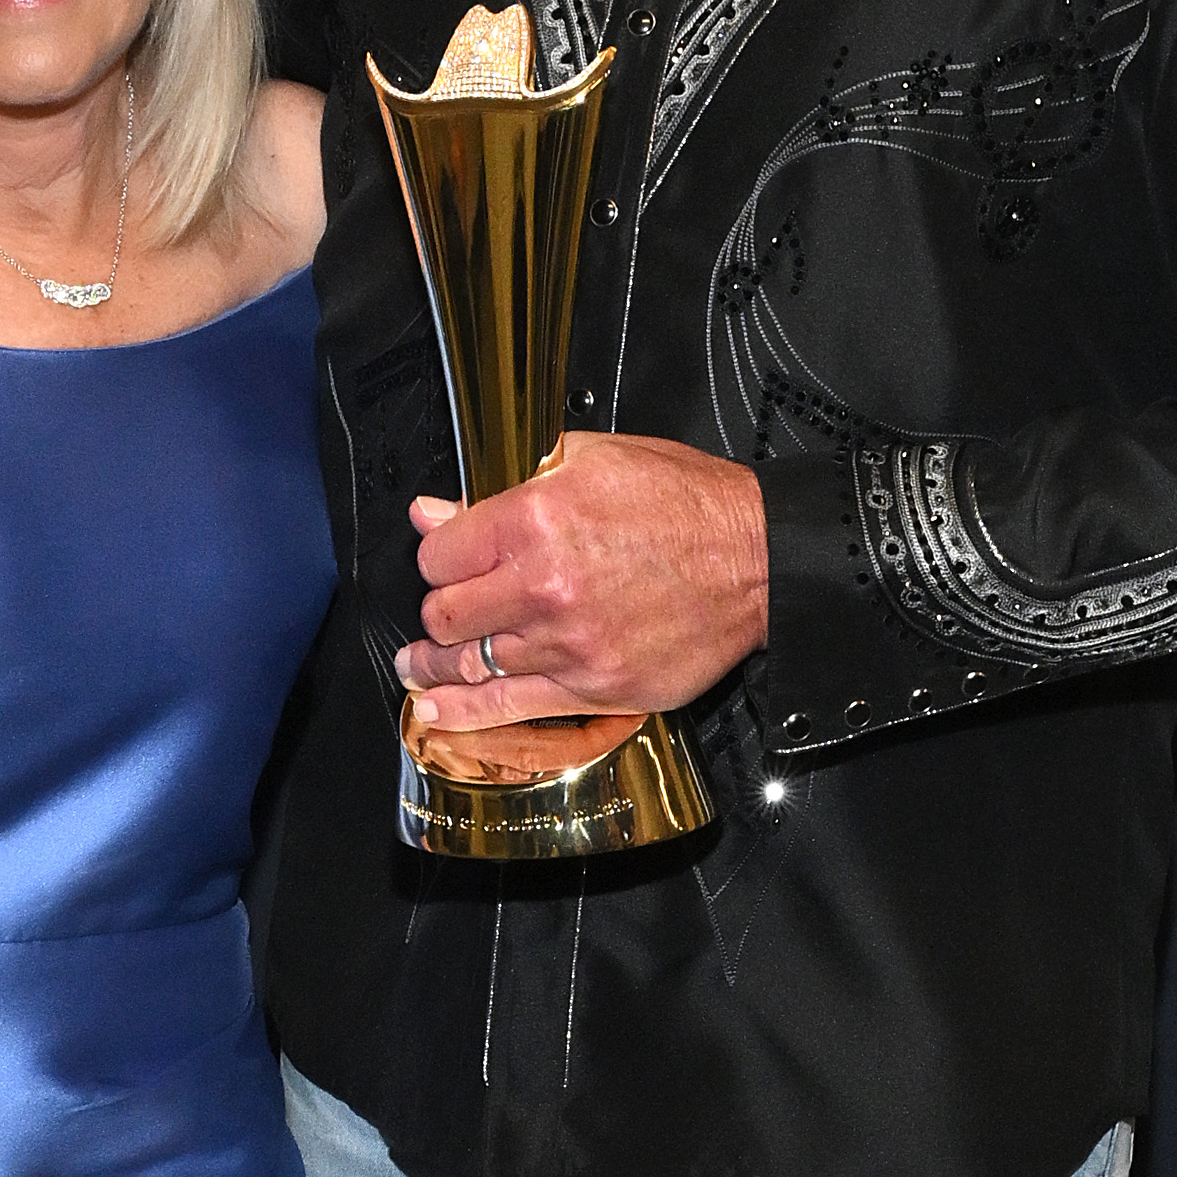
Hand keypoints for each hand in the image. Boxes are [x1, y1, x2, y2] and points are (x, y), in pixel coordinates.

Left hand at [398, 434, 767, 736]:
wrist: (757, 560)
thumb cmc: (685, 504)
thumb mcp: (592, 461)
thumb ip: (506, 487)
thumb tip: (435, 511)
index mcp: (537, 519)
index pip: (440, 554)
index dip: (436, 557)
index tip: (447, 562)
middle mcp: (544, 586)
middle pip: (444, 615)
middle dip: (436, 612)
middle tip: (444, 612)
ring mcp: (568, 645)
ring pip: (468, 665)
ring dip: (437, 666)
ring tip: (419, 668)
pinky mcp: (595, 688)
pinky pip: (510, 708)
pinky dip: (463, 715)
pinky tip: (434, 713)